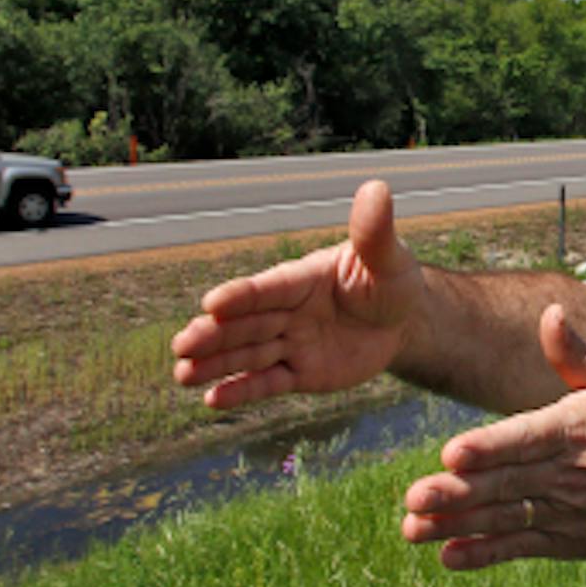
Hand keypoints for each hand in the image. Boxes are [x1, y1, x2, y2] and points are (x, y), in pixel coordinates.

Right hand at [171, 180, 425, 407]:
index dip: (242, 297)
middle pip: (247, 325)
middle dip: (214, 336)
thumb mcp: (388, 258)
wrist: (403, 321)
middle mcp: (288, 311)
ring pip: (249, 355)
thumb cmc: (392, 281)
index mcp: (302, 279)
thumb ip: (374, 233)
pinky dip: (241, 392)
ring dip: (215, 365)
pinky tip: (212, 399)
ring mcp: (291, 343)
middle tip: (181, 345)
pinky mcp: (299, 373)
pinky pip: (268, 383)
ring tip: (182, 374)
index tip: (211, 303)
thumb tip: (376, 188)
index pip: (269, 289)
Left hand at [401, 303, 585, 569]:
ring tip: (413, 529)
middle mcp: (567, 475)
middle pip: (505, 484)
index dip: (489, 448)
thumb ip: (574, 353)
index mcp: (575, 431)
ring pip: (504, 518)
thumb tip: (549, 312)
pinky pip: (518, 548)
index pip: (526, 439)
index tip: (451, 453)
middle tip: (414, 497)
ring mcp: (563, 512)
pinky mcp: (563, 541)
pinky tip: (448, 556)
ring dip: (457, 525)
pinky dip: (483, 554)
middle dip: (458, 493)